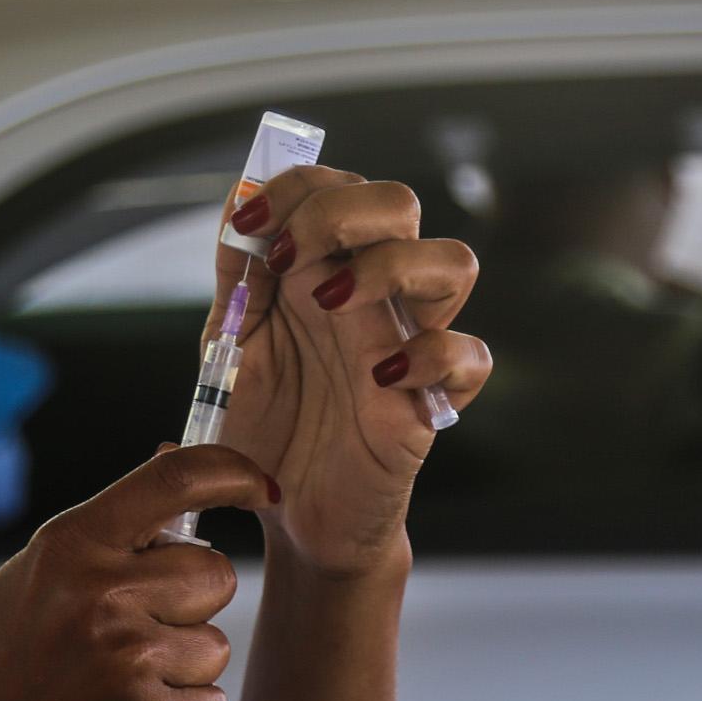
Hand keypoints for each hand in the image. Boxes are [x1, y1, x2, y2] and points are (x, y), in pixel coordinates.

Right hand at [0, 445, 277, 700]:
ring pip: (216, 647)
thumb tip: (174, 454)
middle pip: (215, 575)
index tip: (261, 486)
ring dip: (183, 669)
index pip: (174, 480)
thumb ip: (112, 525)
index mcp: (72, 545)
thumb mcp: (41, 572)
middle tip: (134, 632)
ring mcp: (128, 664)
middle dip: (192, 603)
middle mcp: (101, 597)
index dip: (233, 472)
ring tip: (118, 684)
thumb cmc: (16, 657)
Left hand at [211, 168, 491, 575]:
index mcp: (324, 271)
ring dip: (390, 265)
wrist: (289, 514)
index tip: (248, 227)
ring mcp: (409, 341)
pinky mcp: (434, 400)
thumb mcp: (229, 346)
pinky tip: (378, 378)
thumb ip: (236, 278)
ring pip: (454, 261)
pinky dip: (432, 354)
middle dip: (339, 212)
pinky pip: (472, 355)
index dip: (295, 186)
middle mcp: (374, 296)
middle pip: (400, 202)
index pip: (338, 187)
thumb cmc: (267, 427)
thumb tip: (236, 201)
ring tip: (329, 304)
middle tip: (286, 259)